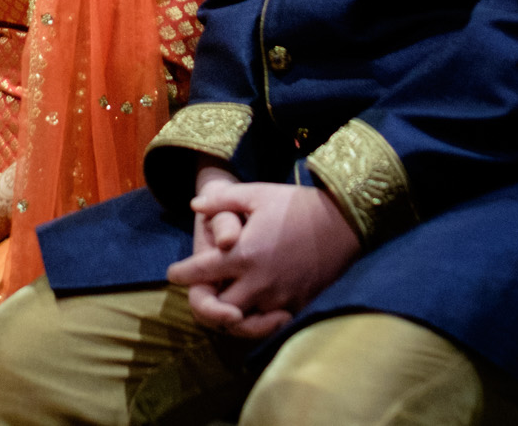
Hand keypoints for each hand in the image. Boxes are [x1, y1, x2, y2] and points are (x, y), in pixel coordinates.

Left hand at [166, 179, 360, 339]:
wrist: (344, 221)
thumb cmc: (296, 204)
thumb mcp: (256, 194)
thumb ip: (222, 201)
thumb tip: (195, 206)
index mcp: (243, 254)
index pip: (200, 273)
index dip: (181, 274)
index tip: (173, 273)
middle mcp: (258, 281)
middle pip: (219, 309)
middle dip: (205, 304)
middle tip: (201, 293)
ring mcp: (280, 297)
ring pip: (245, 324)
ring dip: (232, 317)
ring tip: (226, 307)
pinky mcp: (299, 304)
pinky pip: (272, 324)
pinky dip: (260, 322)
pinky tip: (255, 310)